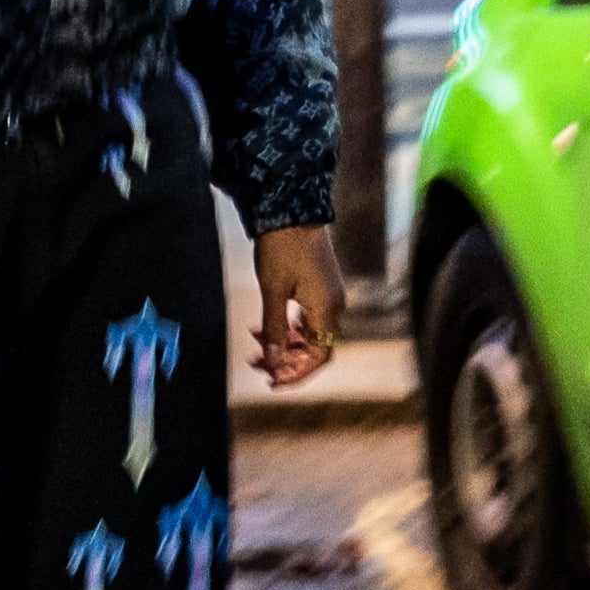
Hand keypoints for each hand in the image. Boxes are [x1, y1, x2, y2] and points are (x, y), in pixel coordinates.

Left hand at [249, 226, 342, 387]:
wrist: (293, 207)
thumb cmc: (281, 246)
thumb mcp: (272, 290)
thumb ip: (273, 328)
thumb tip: (272, 360)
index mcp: (326, 308)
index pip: (320, 356)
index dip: (297, 373)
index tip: (272, 381)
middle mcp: (334, 304)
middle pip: (315, 348)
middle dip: (285, 360)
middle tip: (255, 363)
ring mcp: (330, 294)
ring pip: (310, 334)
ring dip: (284, 343)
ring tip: (255, 342)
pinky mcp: (323, 285)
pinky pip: (309, 318)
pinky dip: (289, 327)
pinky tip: (266, 325)